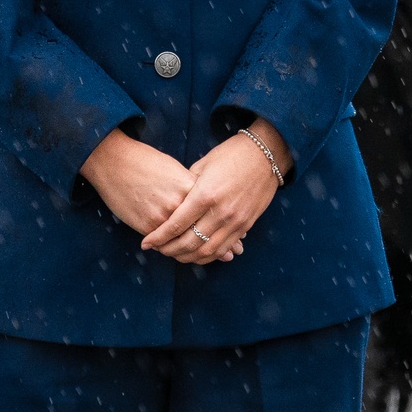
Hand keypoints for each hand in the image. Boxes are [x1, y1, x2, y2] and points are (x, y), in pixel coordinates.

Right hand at [80, 130, 239, 261]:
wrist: (115, 160)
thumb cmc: (147, 162)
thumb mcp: (177, 169)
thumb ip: (195, 185)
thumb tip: (211, 203)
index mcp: (191, 186)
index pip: (215, 212)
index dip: (227, 227)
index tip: (238, 238)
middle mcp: (180, 203)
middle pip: (205, 231)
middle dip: (219, 246)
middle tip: (231, 254)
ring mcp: (163, 216)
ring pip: (188, 242)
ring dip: (200, 252)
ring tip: (215, 256)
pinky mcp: (148, 225)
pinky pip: (168, 244)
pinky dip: (177, 250)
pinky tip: (185, 253)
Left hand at [140, 120, 290, 265]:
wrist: (265, 154)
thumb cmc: (231, 154)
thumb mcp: (203, 165)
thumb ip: (187, 186)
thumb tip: (173, 202)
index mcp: (205, 194)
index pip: (176, 224)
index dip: (159, 237)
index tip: (145, 243)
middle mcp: (220, 212)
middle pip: (189, 242)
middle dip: (169, 250)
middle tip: (157, 249)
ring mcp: (235, 221)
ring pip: (206, 251)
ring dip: (187, 257)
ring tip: (173, 254)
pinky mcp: (245, 226)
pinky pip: (224, 249)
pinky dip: (208, 256)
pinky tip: (196, 254)